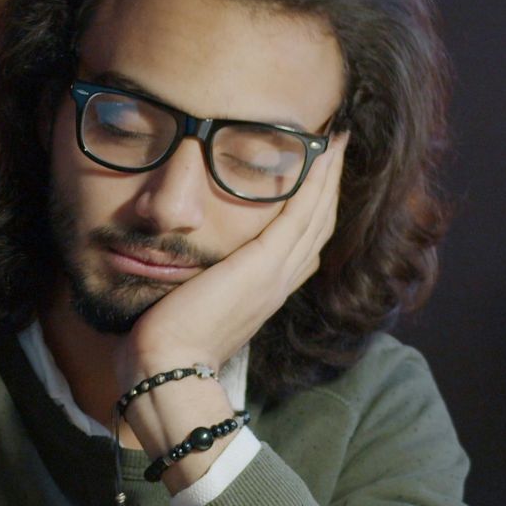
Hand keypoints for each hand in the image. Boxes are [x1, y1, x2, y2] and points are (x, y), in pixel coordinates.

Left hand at [120, 132, 347, 379]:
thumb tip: (186, 267)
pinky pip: (301, 213)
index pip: (302, 245)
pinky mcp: (265, 264)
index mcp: (264, 292)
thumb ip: (200, 282)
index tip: (318, 179)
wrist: (167, 366)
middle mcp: (278, 282)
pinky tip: (323, 153)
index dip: (314, 210)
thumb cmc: (168, 344)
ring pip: (317, 215)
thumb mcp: (191, 304)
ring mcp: (276, 274)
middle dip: (330, 185)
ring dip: (330, 174)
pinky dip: (317, 181)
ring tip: (337, 139)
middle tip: (338, 146)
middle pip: (319, 226)